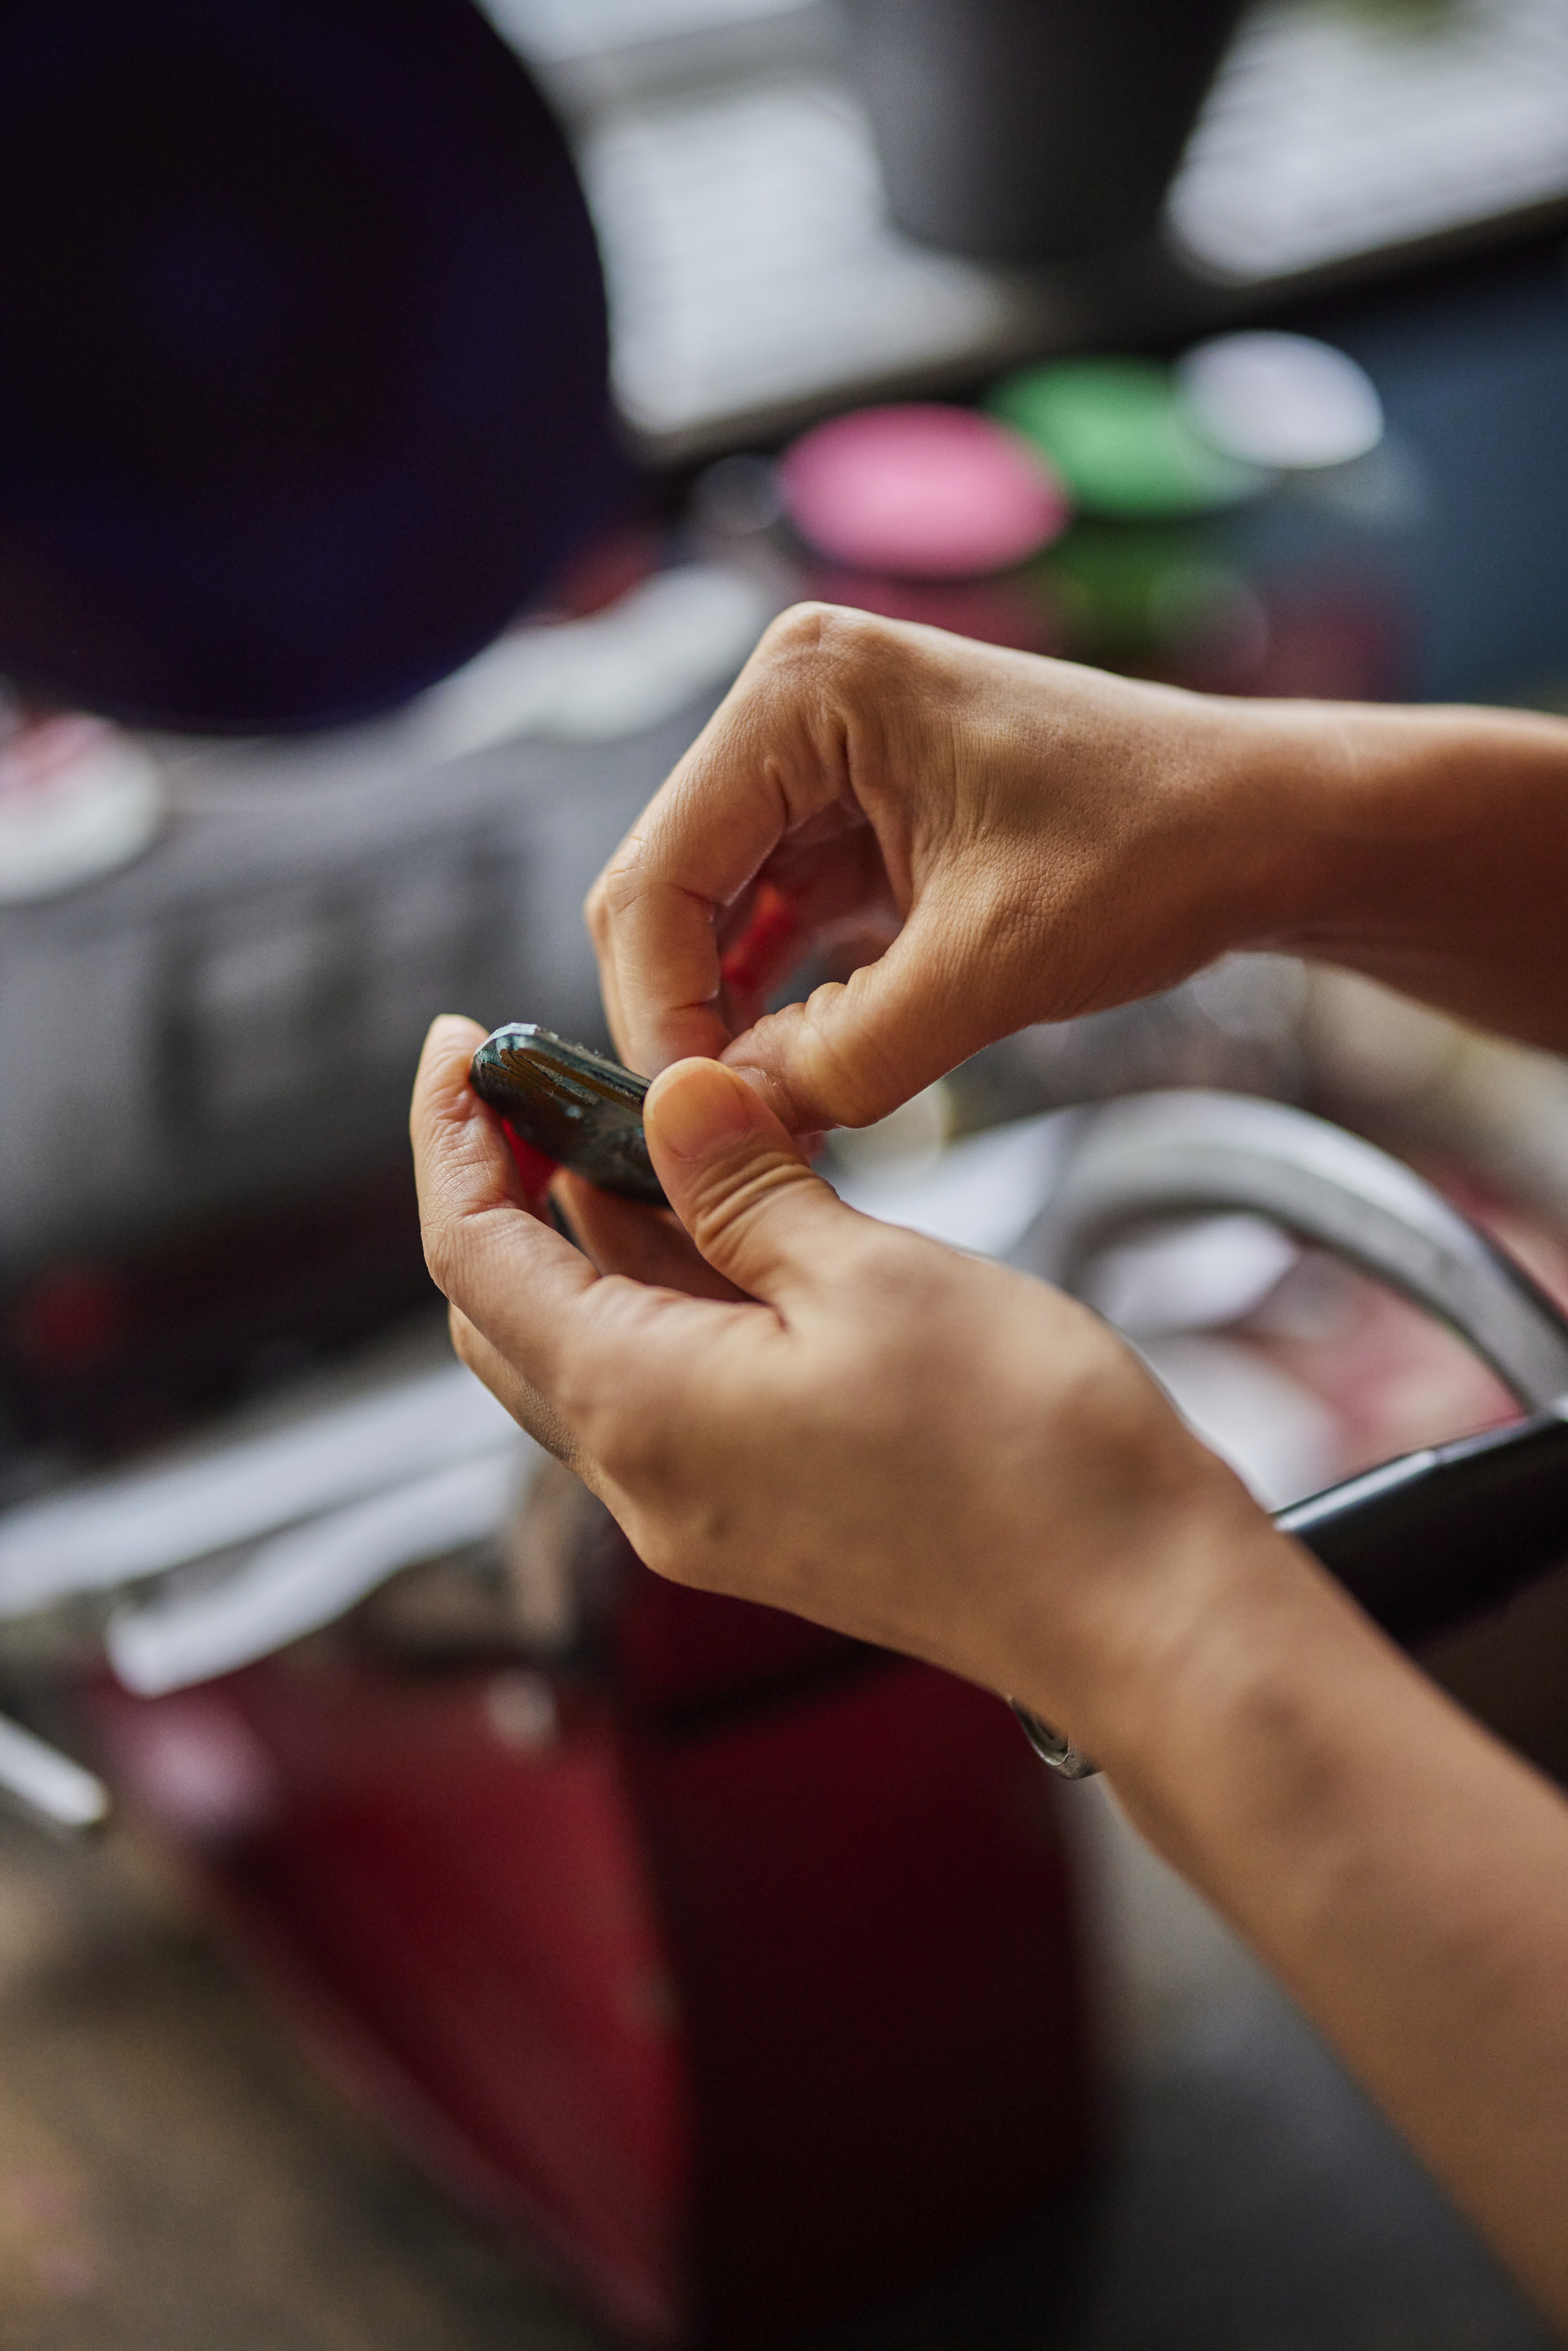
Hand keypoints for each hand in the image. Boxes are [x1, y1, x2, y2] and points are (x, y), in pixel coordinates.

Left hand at [411, 1014, 1274, 1751]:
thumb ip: (748, 1191)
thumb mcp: (874, 1276)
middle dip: (506, 1184)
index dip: (450, 1139)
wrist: (1134, 1609)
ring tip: (640, 1122)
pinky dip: (665, 1292)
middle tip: (539, 1075)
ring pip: (590, 1345)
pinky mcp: (763, 1510)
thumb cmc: (1025, 1453)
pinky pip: (667, 1384)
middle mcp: (644, 1477)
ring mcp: (701, 1504)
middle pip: (509, 1310)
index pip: (474, 1256)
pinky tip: (717, 1216)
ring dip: (592, 1234)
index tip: (456, 1044)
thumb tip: (670, 1100)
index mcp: (641, 1409)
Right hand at [586, 603, 1318, 1134]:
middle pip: (669, 888)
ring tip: (760, 1112)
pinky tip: (792, 1069)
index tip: (687, 1120)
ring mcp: (820, 756)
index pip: (658, 873)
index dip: (656, 1010)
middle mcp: (795, 701)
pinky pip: (775, 916)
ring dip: (727, 1015)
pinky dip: (774, 996)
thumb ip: (845, 1056)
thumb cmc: (1157, 852)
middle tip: (718, 1132)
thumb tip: (733, 1124)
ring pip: (713, 912)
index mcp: (807, 689)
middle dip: (687, 1015)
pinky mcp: (852, 813)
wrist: (1265, 826)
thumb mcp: (991, 969)